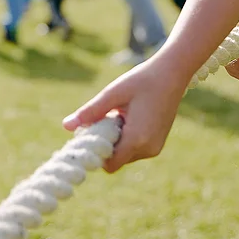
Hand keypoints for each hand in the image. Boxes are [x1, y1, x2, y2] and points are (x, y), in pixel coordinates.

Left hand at [62, 58, 185, 172]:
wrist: (173, 73)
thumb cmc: (142, 80)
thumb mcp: (113, 93)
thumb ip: (90, 111)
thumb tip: (66, 126)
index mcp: (137, 139)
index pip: (109, 165)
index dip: (96, 153)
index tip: (90, 133)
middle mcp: (148, 149)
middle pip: (116, 160)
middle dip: (106, 144)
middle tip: (105, 118)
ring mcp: (155, 148)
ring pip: (125, 155)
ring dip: (117, 141)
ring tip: (120, 114)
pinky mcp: (158, 143)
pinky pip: (135, 149)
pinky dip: (128, 138)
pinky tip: (130, 116)